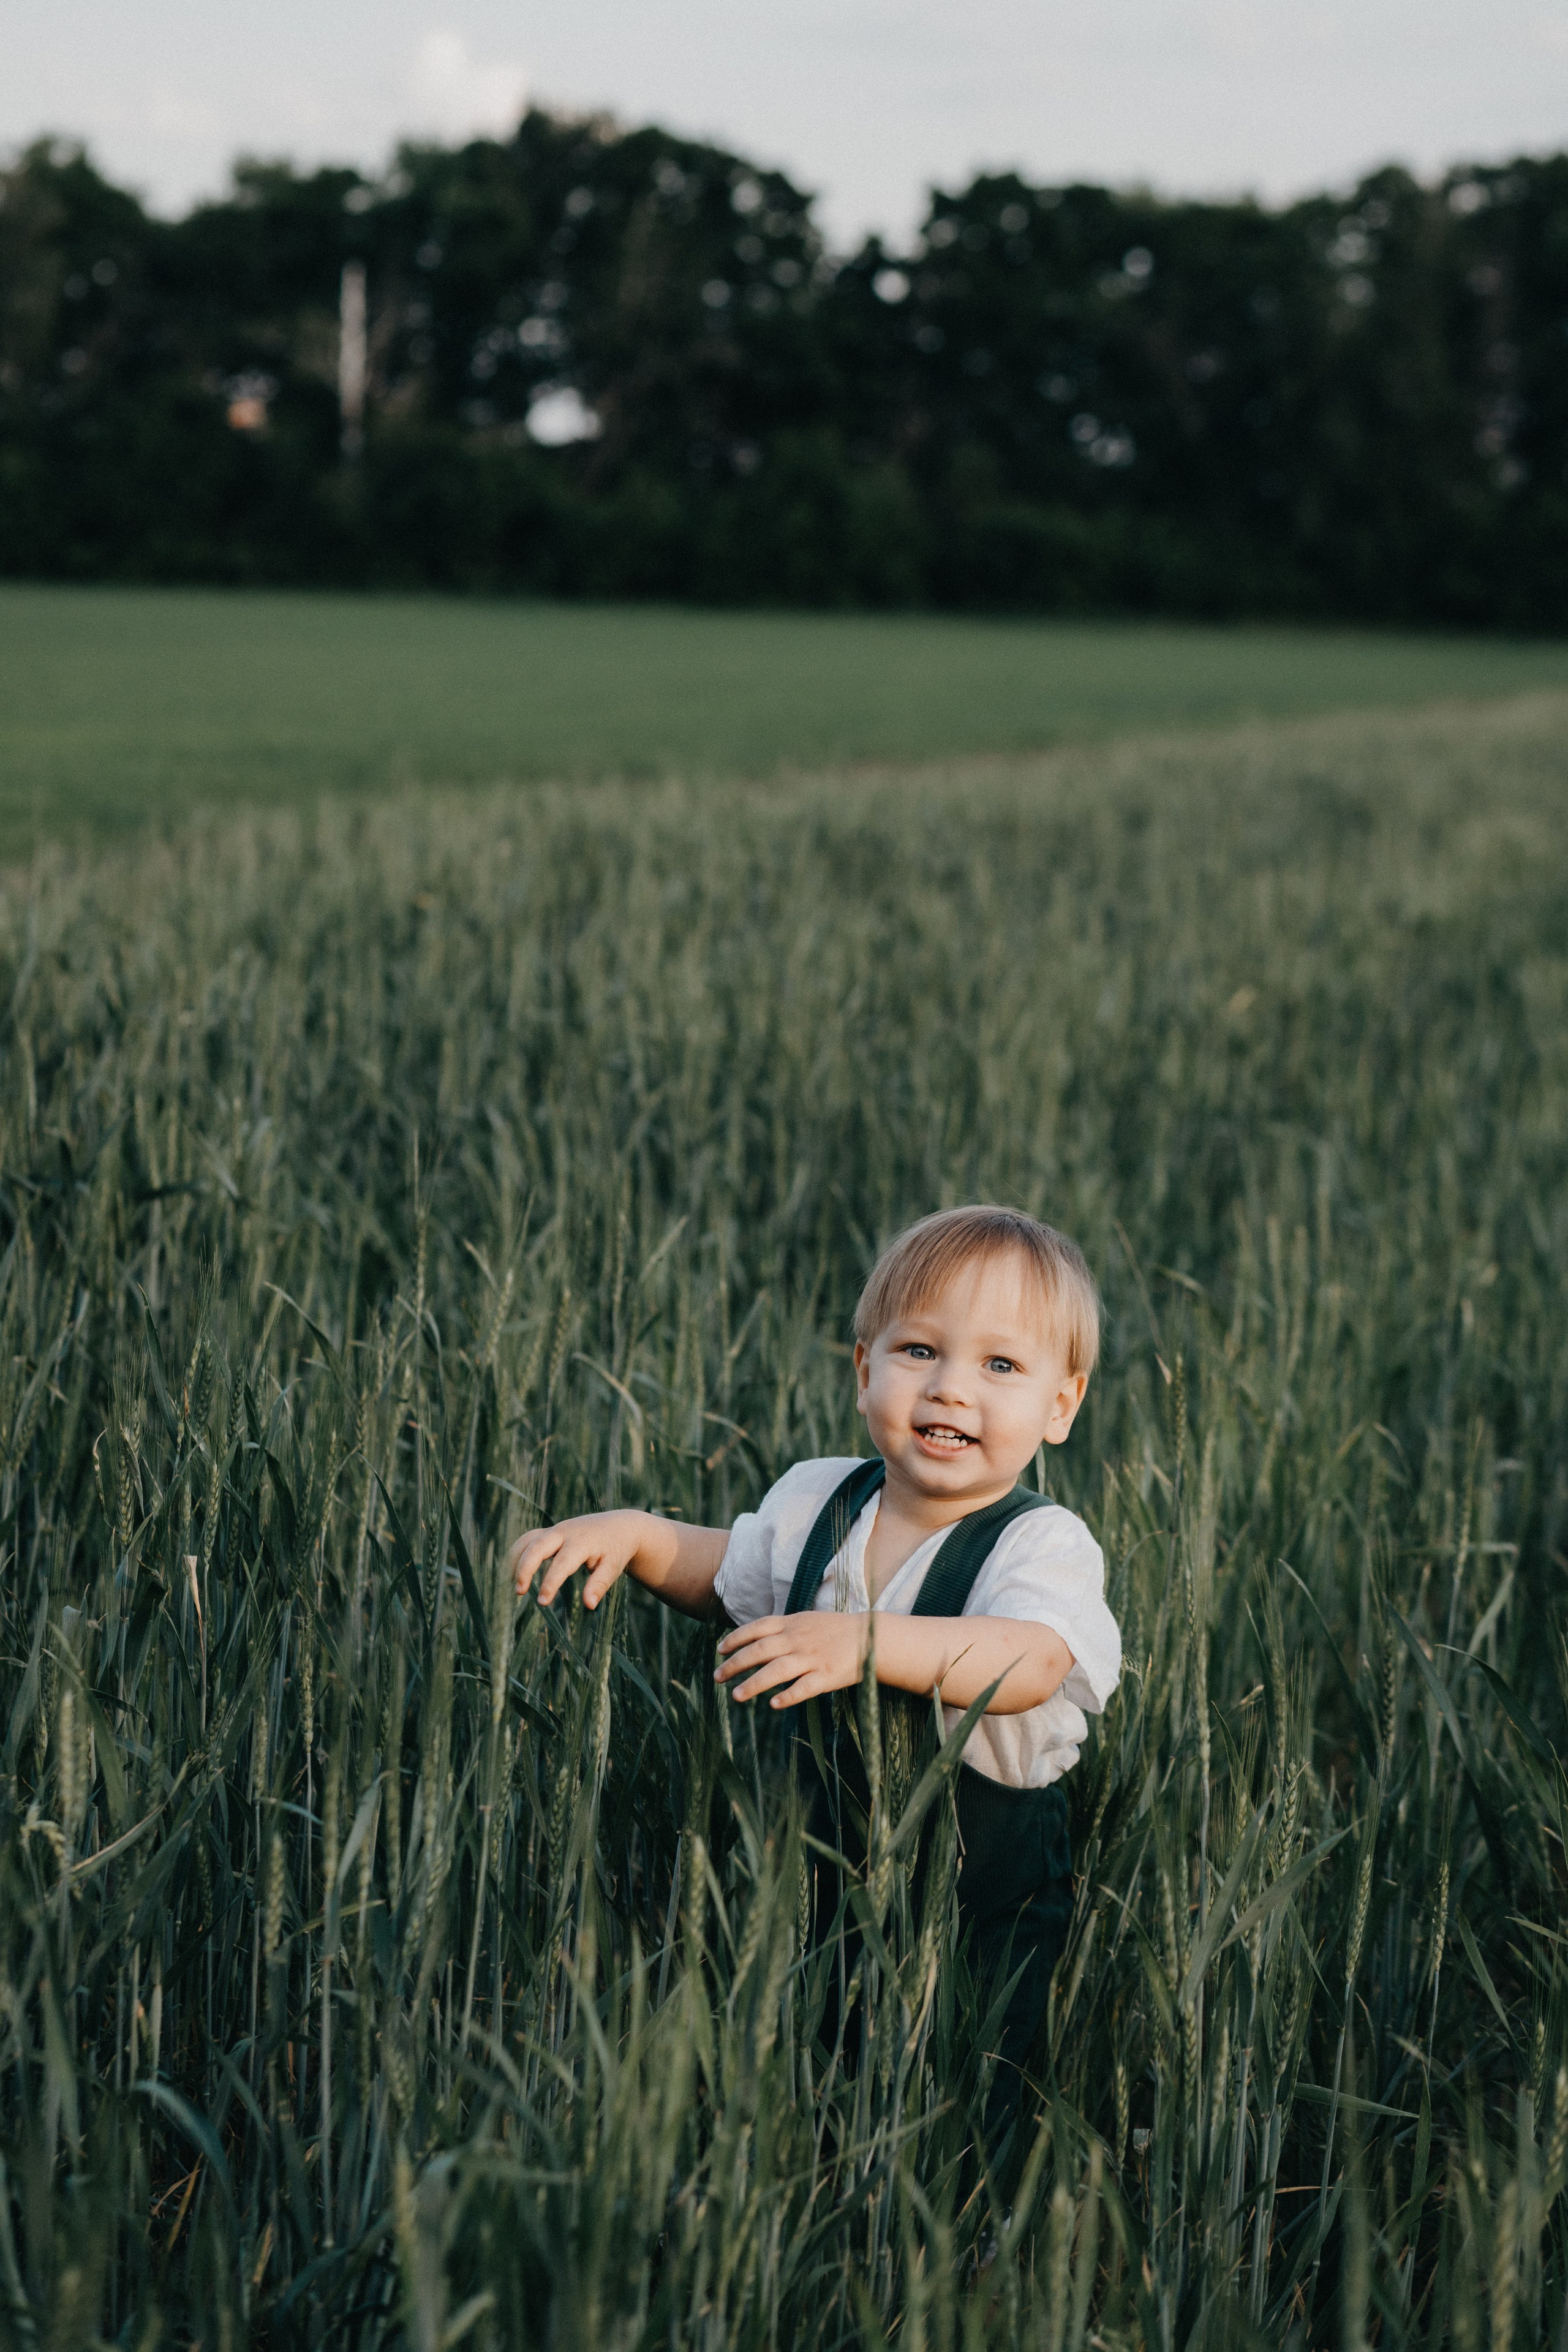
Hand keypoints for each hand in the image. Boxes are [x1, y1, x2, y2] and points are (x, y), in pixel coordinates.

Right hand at [509, 1510, 656, 1610]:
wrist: (618, 1526)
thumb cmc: (615, 1550)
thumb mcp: (613, 1567)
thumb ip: (599, 1585)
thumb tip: (589, 1605)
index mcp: (582, 1542)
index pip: (561, 1563)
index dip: (550, 1583)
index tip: (542, 1602)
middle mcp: (565, 1532)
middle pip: (537, 1546)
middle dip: (525, 1568)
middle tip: (519, 1592)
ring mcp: (556, 1529)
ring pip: (529, 1540)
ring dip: (516, 1559)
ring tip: (511, 1583)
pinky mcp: (551, 1531)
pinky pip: (529, 1538)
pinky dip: (518, 1552)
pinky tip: (512, 1571)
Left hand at [714, 1611, 869, 1707]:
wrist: (872, 1637)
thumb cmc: (835, 1631)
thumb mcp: (807, 1620)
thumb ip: (782, 1628)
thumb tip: (754, 1638)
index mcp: (792, 1623)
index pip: (757, 1628)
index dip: (736, 1639)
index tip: (719, 1650)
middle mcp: (799, 1639)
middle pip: (760, 1650)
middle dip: (735, 1664)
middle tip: (717, 1677)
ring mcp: (813, 1658)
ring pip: (777, 1670)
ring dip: (754, 1683)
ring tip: (736, 1696)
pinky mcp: (827, 1676)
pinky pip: (804, 1688)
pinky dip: (788, 1696)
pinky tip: (773, 1704)